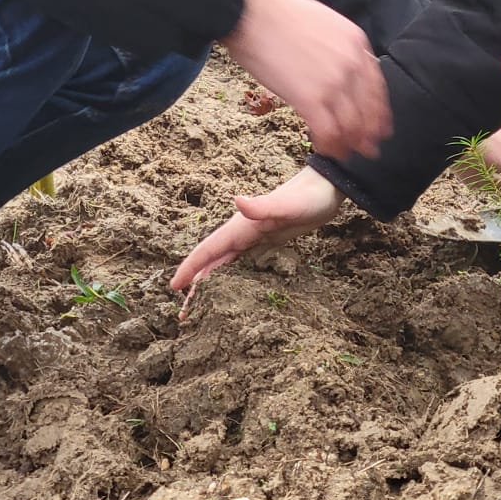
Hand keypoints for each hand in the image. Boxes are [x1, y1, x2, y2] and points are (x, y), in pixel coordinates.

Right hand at [171, 168, 341, 303]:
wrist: (327, 187)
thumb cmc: (308, 196)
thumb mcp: (286, 205)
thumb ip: (262, 206)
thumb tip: (237, 200)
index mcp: (240, 227)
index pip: (208, 249)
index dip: (190, 267)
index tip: (173, 286)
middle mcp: (242, 233)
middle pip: (212, 261)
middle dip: (195, 283)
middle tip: (185, 312)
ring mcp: (254, 238)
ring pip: (224, 264)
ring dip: (210, 283)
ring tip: (199, 306)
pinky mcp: (267, 243)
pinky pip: (241, 263)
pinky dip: (230, 277)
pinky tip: (229, 290)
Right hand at [223, 0, 391, 161]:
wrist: (251, 11)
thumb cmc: (277, 13)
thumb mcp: (325, 21)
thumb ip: (339, 46)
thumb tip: (339, 67)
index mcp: (357, 43)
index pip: (376, 88)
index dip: (379, 113)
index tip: (380, 128)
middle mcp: (351, 64)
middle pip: (367, 111)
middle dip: (367, 135)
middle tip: (367, 151)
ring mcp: (332, 82)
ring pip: (350, 126)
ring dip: (348, 144)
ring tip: (342, 153)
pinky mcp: (309, 98)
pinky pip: (328, 132)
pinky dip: (328, 144)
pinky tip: (321, 147)